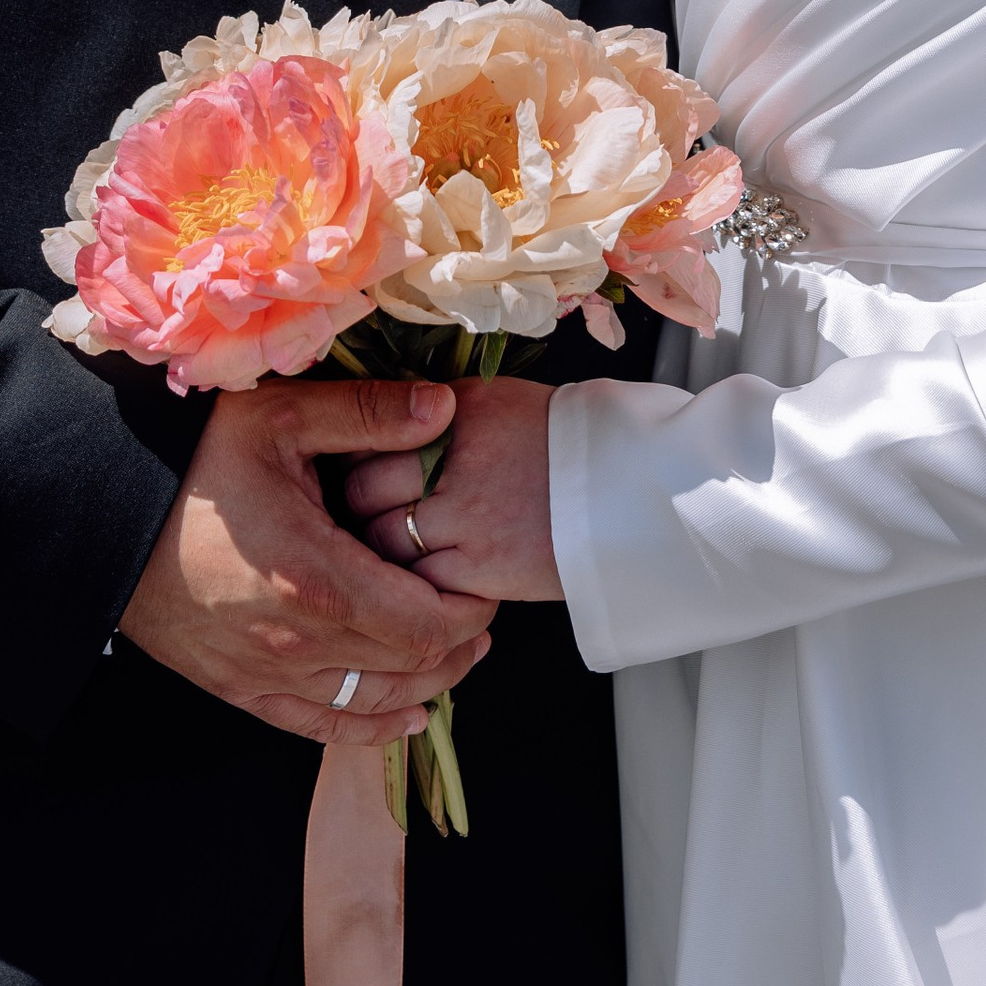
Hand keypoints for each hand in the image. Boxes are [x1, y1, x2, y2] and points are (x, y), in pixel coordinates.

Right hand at [115, 379, 494, 742]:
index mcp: (317, 578)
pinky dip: (367, 727)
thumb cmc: (187, 460)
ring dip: (423, 688)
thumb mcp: (277, 417)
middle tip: (477, 614)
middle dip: (457, 648)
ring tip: (454, 659)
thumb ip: (366, 416)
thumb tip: (443, 409)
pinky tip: (401, 715)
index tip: (483, 584)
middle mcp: (295, 642)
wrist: (96, 507)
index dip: (470, 613)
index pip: (428, 625)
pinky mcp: (234, 686)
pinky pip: (316, 726)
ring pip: (370, 705)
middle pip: (408, 669)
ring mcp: (262, 672)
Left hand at [348, 378, 561, 604]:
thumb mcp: (501, 404)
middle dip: (355, 506)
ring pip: (381, 538)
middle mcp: (453, 456)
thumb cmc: (568, 443)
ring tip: (390, 550)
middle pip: (362, 487)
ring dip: (379, 548)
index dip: (352, 457)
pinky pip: (418, 579)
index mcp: (456, 408)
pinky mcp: (483, 567)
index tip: (352, 470)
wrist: (633, 488)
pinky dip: (413, 581)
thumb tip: (380, 427)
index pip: (368, 432)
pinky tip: (422, 576)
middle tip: (358, 517)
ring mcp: (467, 514)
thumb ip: (439, 413)